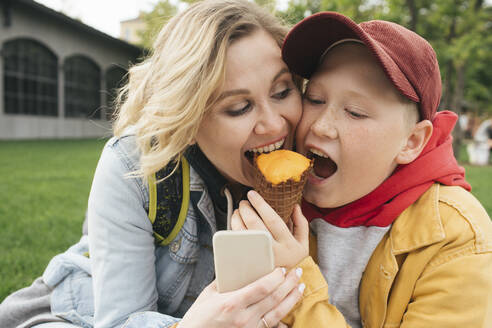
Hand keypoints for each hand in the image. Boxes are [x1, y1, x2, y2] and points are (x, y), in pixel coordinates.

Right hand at [178, 267, 303, 327]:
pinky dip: (282, 323)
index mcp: (232, 303)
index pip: (262, 288)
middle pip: (274, 299)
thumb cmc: (198, 317)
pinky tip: (290, 317)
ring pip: (277, 314)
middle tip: (297, 273)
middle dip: (288, 284)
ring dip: (291, 300)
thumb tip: (238, 267)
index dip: (276, 278)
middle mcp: (244, 318)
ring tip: (300, 288)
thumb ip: (225, 282)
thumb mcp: (209, 295)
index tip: (282, 269)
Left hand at [231, 190, 308, 268]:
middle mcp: (273, 252)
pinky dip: (233, 231)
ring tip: (238, 211)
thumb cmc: (292, 260)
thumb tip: (295, 206)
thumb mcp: (303, 244)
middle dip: (246, 209)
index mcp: (287, 244)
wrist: (283, 286)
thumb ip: (301, 224)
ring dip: (237, 218)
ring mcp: (259, 259)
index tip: (252, 194)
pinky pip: (237, 244)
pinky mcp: (248, 264)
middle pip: (254, 225)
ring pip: (243, 234)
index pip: (272, 219)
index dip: (260, 204)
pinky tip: (235, 224)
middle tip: (243, 202)